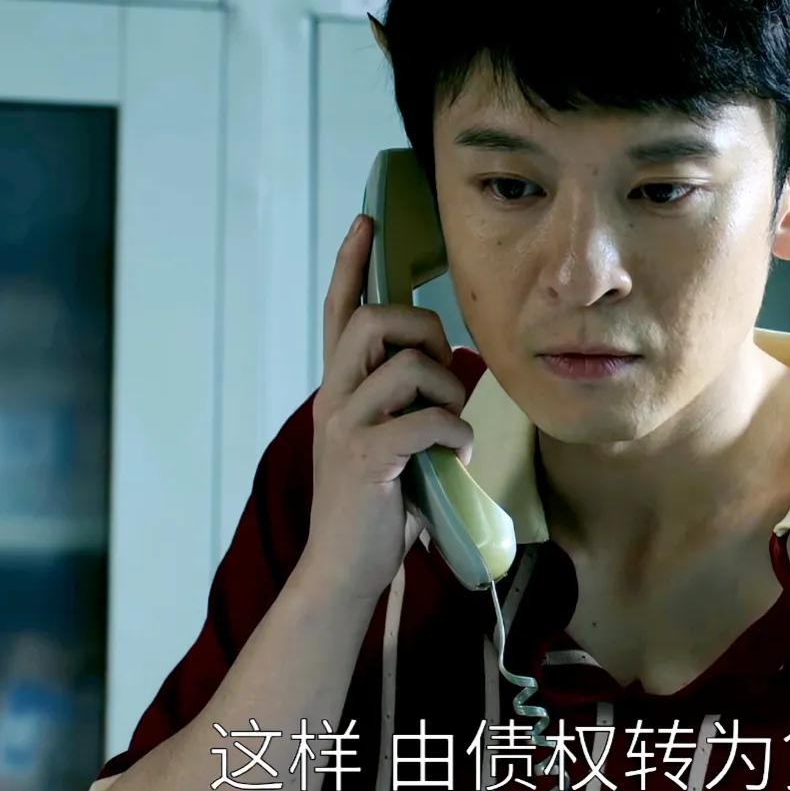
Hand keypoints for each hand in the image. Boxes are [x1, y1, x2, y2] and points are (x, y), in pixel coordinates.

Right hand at [301, 213, 473, 602]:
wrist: (343, 568)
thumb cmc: (375, 504)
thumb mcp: (385, 439)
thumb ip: (403, 401)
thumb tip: (451, 371)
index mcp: (337, 389)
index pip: (339, 311)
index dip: (352, 265)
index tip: (366, 221)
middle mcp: (332, 397)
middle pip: (375, 320)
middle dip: (424, 330)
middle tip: (446, 370)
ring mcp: (345, 426)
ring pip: (406, 366)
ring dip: (447, 391)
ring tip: (450, 428)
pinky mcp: (366, 458)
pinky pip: (425, 421)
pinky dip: (455, 435)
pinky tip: (456, 457)